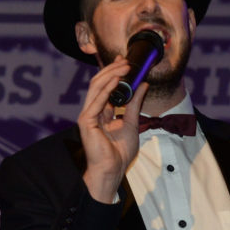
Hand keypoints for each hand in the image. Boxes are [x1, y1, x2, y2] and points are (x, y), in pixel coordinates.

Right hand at [77, 58, 148, 203]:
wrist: (112, 169)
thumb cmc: (119, 152)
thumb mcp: (132, 121)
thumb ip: (135, 103)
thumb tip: (143, 84)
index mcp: (101, 112)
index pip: (105, 86)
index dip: (114, 72)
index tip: (125, 61)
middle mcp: (93, 111)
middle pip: (100, 84)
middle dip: (113, 70)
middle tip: (126, 61)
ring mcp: (87, 115)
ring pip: (96, 87)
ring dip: (111, 74)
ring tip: (124, 66)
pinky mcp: (86, 121)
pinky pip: (96, 100)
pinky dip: (107, 88)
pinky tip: (117, 80)